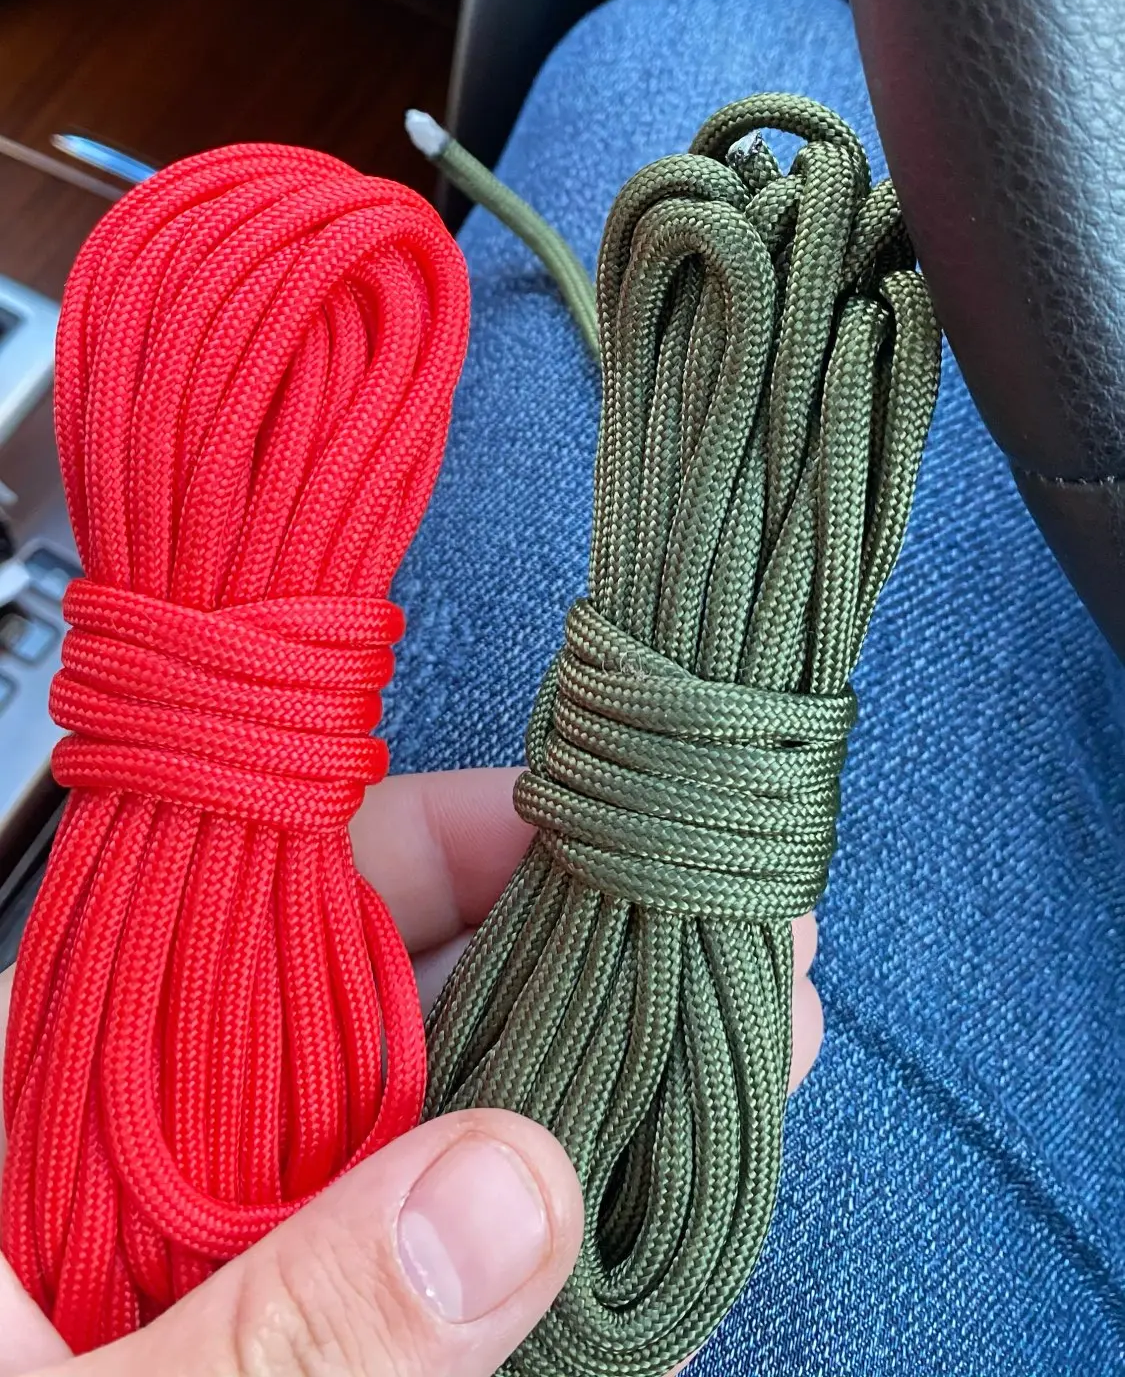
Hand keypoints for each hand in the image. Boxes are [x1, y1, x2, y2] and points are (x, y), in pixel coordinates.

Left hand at [0, 769, 822, 1375]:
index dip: (428, 837)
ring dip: (585, 1109)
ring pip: (427, 1149)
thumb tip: (509, 1192)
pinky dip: (544, 1270)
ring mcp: (226, 1270)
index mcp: (48, 1102)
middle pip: (375, 1008)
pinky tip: (654, 1247)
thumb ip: (284, 1338)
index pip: (251, 895)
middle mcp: (152, 1159)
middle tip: (725, 938)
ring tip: (736, 1054)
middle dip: (562, 970)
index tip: (585, 823)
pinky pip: (428, 1287)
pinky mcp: (288, 1352)